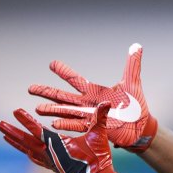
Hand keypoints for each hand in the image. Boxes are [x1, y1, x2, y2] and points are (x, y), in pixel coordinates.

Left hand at [0, 103, 117, 172]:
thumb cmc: (98, 159)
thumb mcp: (99, 136)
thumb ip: (101, 118)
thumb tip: (107, 102)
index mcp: (57, 146)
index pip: (37, 130)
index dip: (26, 120)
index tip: (15, 111)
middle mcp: (49, 155)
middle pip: (25, 141)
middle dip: (11, 131)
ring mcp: (50, 162)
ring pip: (27, 150)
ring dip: (15, 142)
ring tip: (4, 134)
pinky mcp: (53, 168)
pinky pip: (36, 159)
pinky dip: (27, 153)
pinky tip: (25, 151)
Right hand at [30, 43, 157, 152]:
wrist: (141, 125)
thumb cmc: (135, 105)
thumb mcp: (132, 82)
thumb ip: (132, 64)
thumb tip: (137, 46)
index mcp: (94, 91)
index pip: (75, 79)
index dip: (64, 72)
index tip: (52, 64)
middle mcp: (87, 103)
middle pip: (63, 96)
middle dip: (47, 92)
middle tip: (31, 88)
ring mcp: (88, 116)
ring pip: (66, 111)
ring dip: (52, 110)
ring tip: (37, 108)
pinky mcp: (94, 127)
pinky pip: (77, 125)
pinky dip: (66, 123)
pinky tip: (54, 123)